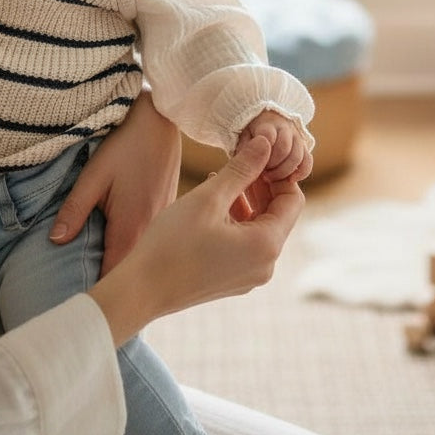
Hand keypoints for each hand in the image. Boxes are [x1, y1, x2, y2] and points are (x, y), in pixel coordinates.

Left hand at [48, 89, 180, 273]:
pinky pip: (151, 239)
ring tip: (100, 274)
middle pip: (130, 269)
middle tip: (85, 291)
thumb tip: (55, 242)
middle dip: (111, 282)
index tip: (81, 301)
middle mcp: (153, 230)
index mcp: (132, 227)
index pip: (115, 275)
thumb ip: (74, 210)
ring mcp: (163, 221)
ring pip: (143, 254)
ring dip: (126, 264)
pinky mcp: (167, 210)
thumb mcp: (94, 175)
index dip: (99, 290)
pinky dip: (137, 246)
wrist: (161, 119)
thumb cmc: (127, 144)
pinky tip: (121, 242)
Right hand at [89, 135, 304, 344]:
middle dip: (262, 186)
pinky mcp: (232, 281)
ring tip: (224, 178)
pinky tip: (214, 204)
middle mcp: (266, 266)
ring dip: (248, 202)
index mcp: (267, 245)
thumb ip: (242, 169)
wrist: (140, 290)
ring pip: (261, 228)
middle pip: (278, 215)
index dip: (279, 173)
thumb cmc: (173, 242)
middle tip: (241, 160)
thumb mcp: (210, 197)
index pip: (293, 200)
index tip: (258, 155)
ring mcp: (249, 277)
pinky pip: (246, 245)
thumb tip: (267, 143)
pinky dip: (237, 221)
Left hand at [237, 110, 312, 183]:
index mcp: (266, 124)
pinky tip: (289, 180)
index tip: (254, 164)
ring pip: (298, 156)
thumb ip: (245, 148)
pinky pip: (307, 162)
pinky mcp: (303, 150)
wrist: (259, 133)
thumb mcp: (241, 139)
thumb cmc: (246, 139)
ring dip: (284, 171)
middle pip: (284, 148)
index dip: (261, 153)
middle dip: (272, 165)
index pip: (267, 136)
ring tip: (269, 178)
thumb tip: (258, 151)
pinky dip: (301, 172)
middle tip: (261, 173)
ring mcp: (295, 138)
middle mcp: (284, 128)